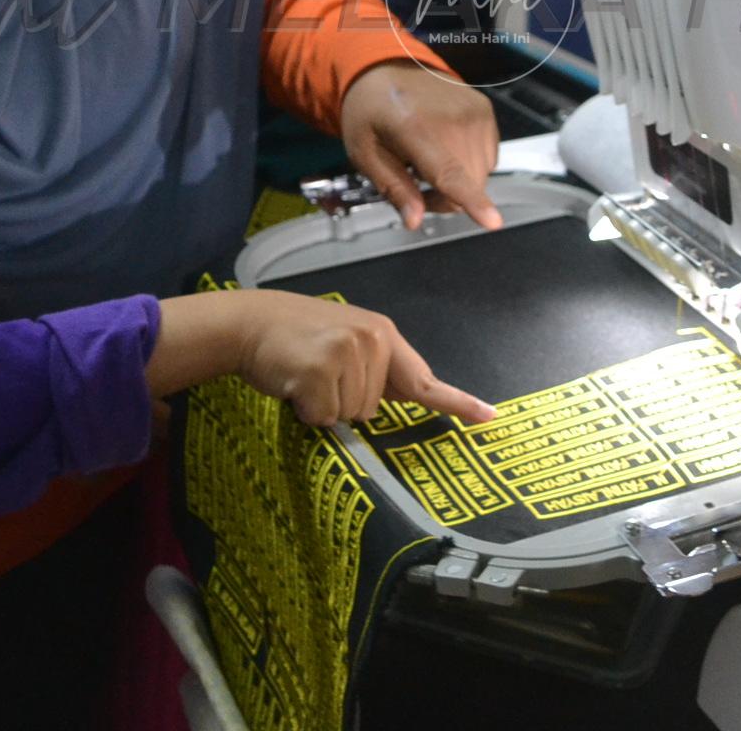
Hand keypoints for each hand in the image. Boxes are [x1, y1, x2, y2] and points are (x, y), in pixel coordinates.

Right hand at [149, 289, 494, 427]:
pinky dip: (305, 409)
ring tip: (305, 375)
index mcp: (383, 335)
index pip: (424, 377)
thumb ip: (372, 371)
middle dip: (343, 403)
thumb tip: (382, 408)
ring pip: (349, 416)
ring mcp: (349, 352)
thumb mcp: (344, 343)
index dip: (458, 402)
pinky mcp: (322, 368)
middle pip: (373, 410)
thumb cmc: (296, 339)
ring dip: (323, 406)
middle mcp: (373, 340)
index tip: (489, 418)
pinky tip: (294, 381)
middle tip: (318, 374)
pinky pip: (323, 416)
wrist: (251, 322)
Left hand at [340, 62, 501, 230]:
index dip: (472, 201)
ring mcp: (474, 112)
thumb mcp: (365, 152)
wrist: (387, 67)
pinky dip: (470, 164)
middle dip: (446, 198)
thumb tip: (415, 221)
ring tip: (429, 166)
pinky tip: (446, 151)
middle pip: (469, 183)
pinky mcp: (485, 110)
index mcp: (414, 128)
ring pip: (482, 174)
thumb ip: (393, 188)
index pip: (449, 172)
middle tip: (416, 186)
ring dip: (460, 182)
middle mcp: (453, 118)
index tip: (493, 222)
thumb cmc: (371, 110)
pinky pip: (488, 157)